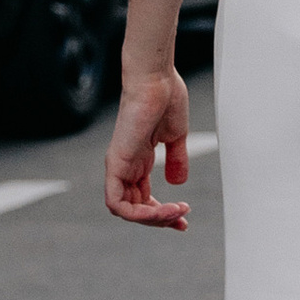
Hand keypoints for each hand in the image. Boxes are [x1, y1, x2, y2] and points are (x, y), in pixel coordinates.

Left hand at [104, 63, 193, 227]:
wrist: (156, 79)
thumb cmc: (165, 97)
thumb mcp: (175, 137)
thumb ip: (176, 159)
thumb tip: (178, 181)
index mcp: (137, 160)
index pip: (142, 199)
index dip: (162, 213)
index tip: (184, 217)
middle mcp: (125, 166)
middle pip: (135, 209)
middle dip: (160, 220)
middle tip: (183, 219)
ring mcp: (118, 165)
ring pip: (126, 211)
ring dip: (153, 218)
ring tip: (177, 212)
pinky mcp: (115, 164)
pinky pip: (117, 203)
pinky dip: (139, 214)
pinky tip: (163, 210)